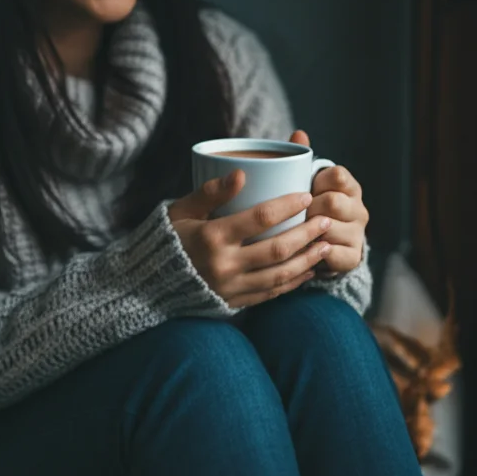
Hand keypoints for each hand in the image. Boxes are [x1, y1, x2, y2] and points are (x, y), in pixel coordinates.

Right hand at [168, 171, 333, 307]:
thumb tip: (241, 173)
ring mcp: (230, 287)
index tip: (307, 194)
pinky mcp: (234, 303)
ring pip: (280, 274)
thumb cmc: (168, 238)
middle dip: (308, 233)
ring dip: (308, 258)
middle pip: (278, 248)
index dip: (288, 205)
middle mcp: (223, 265)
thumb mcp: (181, 210)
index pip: (260, 218)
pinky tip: (309, 269)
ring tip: (327, 244)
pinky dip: (294, 281)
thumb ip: (210, 192)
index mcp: (210, 237)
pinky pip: (271, 292)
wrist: (149, 285)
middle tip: (326, 219)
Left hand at [290, 130, 368, 272]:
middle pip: (332, 203)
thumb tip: (298, 134)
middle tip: (294, 214)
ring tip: (296, 233)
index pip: (338, 175)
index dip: (317, 182)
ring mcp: (358, 233)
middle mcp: (359, 209)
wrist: (321, 244)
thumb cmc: (309, 206)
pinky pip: (332, 254)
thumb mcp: (307, 182)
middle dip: (309, 209)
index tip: (307, 188)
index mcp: (350, 186)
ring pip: (330, 229)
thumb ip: (302, 159)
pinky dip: (315, 253)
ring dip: (308, 233)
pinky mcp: (352, 257)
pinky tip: (305, 250)